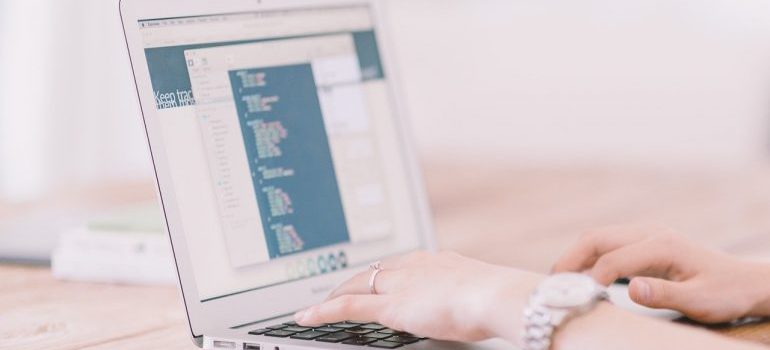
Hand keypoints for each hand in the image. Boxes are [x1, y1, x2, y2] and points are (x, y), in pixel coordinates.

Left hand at [294, 251, 542, 341]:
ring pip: (356, 285)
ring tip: (319, 305)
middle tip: (337, 290)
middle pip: (373, 271)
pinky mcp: (390, 305)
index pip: (398, 265)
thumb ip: (466, 294)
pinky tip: (307, 318)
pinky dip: (324, 312)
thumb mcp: (480, 292)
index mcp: (436, 260)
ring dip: (336, 294)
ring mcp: (400, 284)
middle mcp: (413, 265)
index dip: (382, 274)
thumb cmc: (497, 298)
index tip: (376, 279)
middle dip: (353, 281)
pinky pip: (348, 307)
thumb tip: (471, 304)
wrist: (494, 296)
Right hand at [552, 224, 769, 322]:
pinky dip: (586, 257)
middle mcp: (650, 233)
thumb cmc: (723, 293)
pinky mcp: (642, 243)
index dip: (590, 279)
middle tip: (551, 284)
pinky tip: (578, 276)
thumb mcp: (700, 301)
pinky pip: (606, 244)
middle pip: (596, 238)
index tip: (575, 299)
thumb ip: (664, 295)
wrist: (743, 281)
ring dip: (575, 256)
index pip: (612, 260)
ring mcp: (645, 235)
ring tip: (558, 281)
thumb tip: (630, 289)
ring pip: (597, 238)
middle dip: (569, 259)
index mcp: (662, 245)